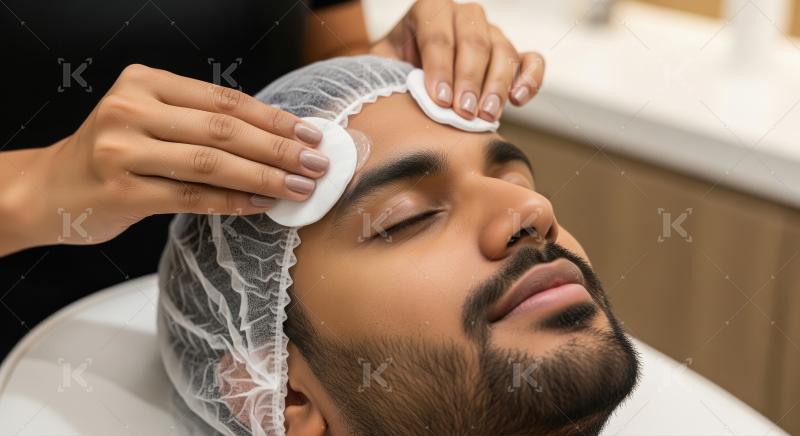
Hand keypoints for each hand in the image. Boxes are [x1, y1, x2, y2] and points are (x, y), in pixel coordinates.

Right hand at [19, 64, 330, 246]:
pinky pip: (192, 197)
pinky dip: (234, 202)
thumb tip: (275, 140)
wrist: (49, 189)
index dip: (274, 117)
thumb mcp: (148, 120)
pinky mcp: (122, 191)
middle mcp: (131, 110)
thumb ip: (199, 122)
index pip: (224, 100)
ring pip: (212, 163)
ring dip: (265, 177)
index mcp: (144, 82)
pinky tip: (263, 205)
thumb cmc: (112, 154)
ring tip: (301, 187)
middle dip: (280, 148)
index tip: (311, 133)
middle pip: (224, 130)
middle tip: (318, 163)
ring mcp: (123, 151)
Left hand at [371, 0, 543, 121]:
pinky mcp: (511, 55)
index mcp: (430, 10)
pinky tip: (518, 99)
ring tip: (486, 116)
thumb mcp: (384, 65)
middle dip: (469, 80)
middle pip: (475, 42)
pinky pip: (531, 60)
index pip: (439, 36)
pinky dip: (530, 78)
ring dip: (496, 86)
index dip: (440, 68)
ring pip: (503, 51)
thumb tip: (395, 92)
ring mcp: (491, 33)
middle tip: (463, 113)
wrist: (413, 76)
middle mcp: (464, 15)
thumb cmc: (397, 69)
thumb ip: (387, 72)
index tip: (440, 100)